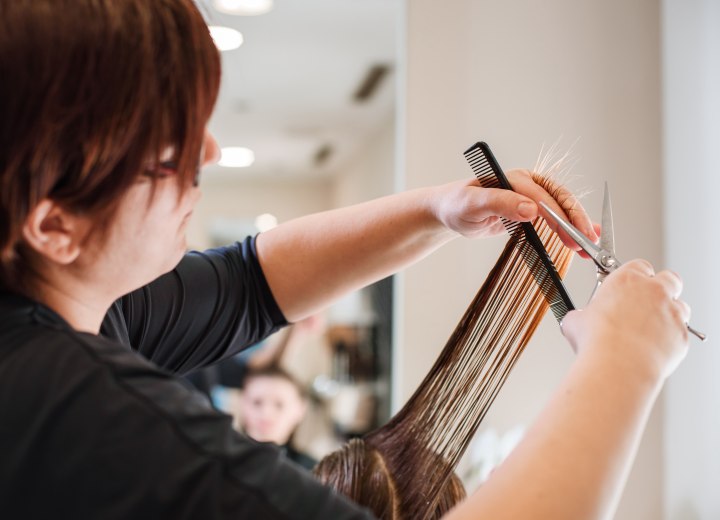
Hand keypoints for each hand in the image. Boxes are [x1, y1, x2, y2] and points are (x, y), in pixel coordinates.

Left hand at [429, 170, 597, 253]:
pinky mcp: (531, 210)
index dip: (559, 217)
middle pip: (560, 200)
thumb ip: (500, 204)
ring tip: (590, 244)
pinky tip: (587, 234)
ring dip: (578, 225)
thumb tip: (531, 209)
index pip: (544, 197)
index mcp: (515, 178)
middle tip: (584, 244)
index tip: (569, 235)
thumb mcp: (473, 204)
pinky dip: (571, 226)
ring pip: (562, 208)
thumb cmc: (457, 204)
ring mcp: (531, 196)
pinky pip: (555, 216)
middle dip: (575, 222)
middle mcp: (527, 184)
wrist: (450, 210)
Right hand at [561, 259, 690, 382]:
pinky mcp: (681, 335)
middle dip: (661, 289)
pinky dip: (669, 340)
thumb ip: (582, 315)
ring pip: (680, 306)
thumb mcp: (576, 321)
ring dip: (668, 314)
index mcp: (627, 279)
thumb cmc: (598, 341)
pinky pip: (680, 334)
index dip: (635, 277)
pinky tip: (652, 348)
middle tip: (646, 303)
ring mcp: (672, 312)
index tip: (626, 289)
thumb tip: (578, 321)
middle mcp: (654, 291)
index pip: (639, 266)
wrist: (618, 366)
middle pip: (669, 278)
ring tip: (650, 329)